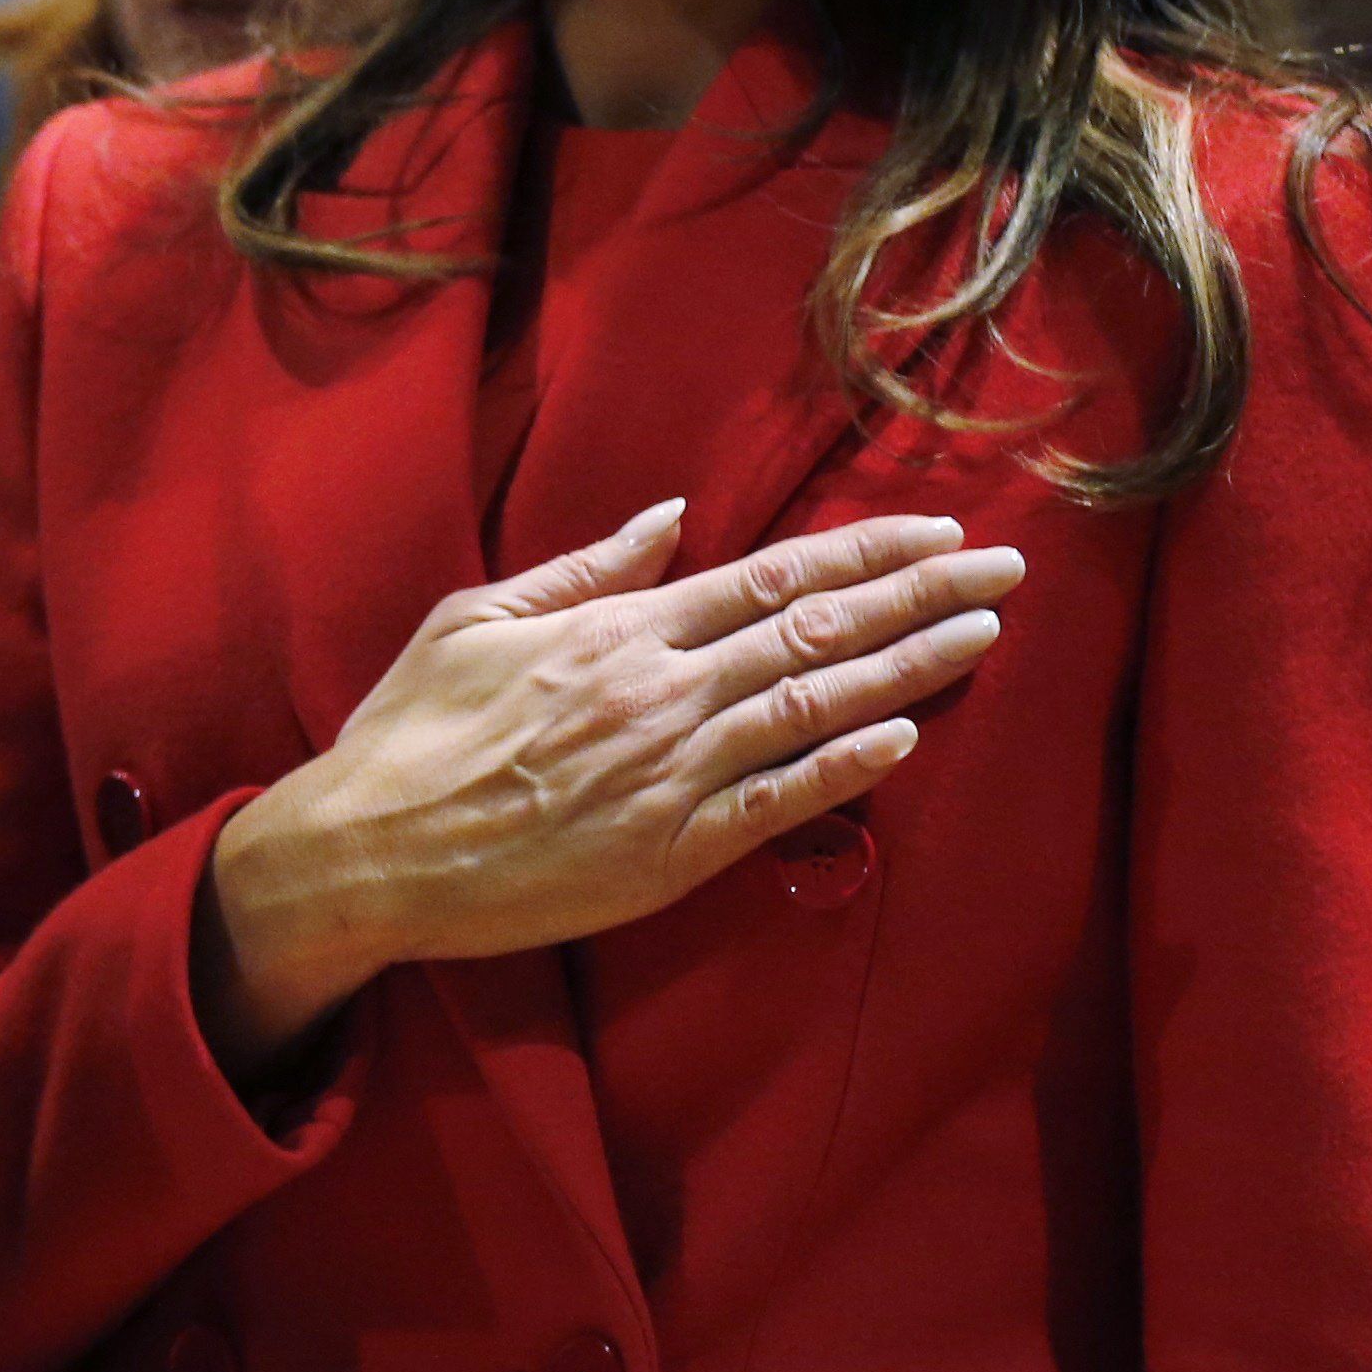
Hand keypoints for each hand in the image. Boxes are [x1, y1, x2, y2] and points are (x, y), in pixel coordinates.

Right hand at [197, 501, 1019, 1073]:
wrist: (365, 853)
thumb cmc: (408, 733)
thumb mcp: (472, 620)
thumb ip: (584, 569)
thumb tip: (672, 518)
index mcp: (613, 629)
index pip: (766, 576)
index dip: (861, 551)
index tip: (936, 533)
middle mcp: (656, 691)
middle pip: (813, 630)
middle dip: (918, 596)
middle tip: (1006, 570)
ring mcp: (669, 774)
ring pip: (814, 707)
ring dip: (909, 667)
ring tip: (987, 637)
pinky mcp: (670, 852)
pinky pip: (778, 802)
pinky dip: (847, 766)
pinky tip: (908, 734)